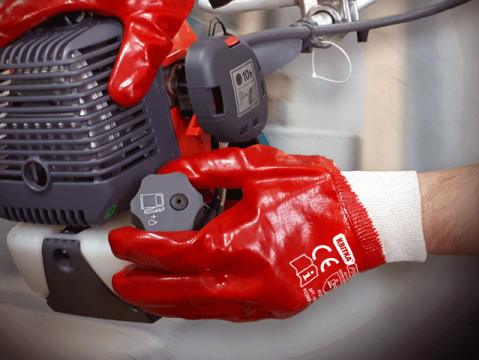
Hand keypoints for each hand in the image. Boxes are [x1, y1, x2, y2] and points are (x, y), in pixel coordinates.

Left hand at [109, 145, 389, 321]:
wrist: (358, 220)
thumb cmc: (315, 193)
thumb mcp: (257, 166)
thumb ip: (209, 168)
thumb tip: (176, 174)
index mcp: (244, 241)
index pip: (177, 250)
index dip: (142, 247)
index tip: (121, 240)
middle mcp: (251, 278)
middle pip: (182, 291)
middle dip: (144, 287)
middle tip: (119, 279)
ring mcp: (264, 298)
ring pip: (202, 308)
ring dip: (167, 301)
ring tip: (143, 292)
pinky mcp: (275, 305)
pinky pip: (225, 313)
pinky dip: (197, 306)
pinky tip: (185, 298)